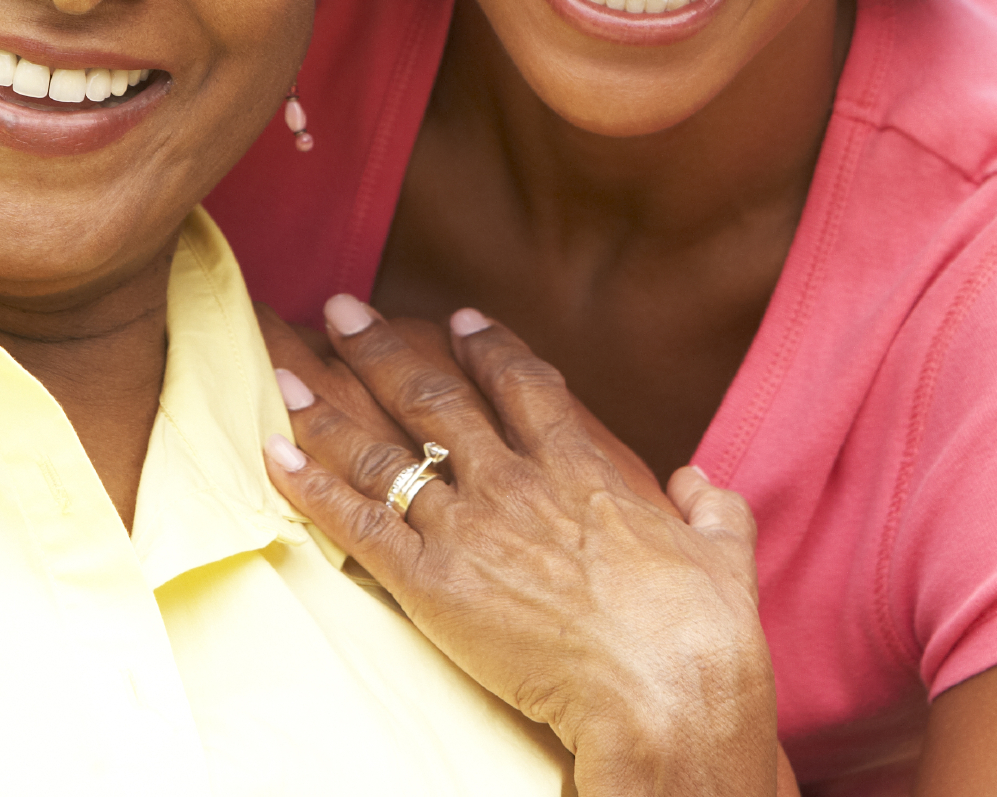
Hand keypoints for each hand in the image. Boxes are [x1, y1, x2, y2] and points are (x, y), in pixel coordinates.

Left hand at [260, 296, 783, 796]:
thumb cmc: (702, 629)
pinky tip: (273, 455)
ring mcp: (471, 528)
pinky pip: (357, 524)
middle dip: (382, 347)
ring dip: (327, 406)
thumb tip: (700, 482)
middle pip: (435, 396)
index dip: (487, 346)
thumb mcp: (723, 551)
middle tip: (344, 308)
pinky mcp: (433, 583)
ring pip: (382, 452)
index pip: (523, 384)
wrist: (663, 687)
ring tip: (283, 369)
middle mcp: (517, 480)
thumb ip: (709, 506)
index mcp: (584, 466)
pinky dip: (310, 486)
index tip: (459, 319)